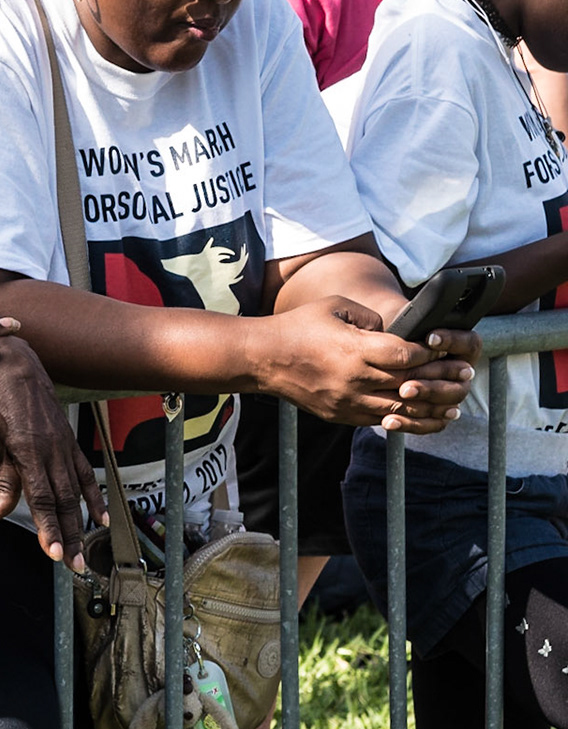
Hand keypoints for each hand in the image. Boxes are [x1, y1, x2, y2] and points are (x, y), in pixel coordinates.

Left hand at [0, 338, 104, 569]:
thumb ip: (2, 481)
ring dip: (80, 524)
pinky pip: (85, 473)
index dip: (47, 528)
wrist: (14, 364)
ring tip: (84, 552)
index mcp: (28, 450)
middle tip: (73, 566)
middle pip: (63, 501)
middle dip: (68, 536)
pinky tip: (101, 517)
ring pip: (76, 492)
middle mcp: (52, 450)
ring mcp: (65, 445)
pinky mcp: (70, 440)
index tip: (53, 553)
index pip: (40, 498)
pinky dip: (94, 496)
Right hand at [257, 297, 476, 433]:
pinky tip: (426, 415)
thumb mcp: (334, 307)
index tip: (447, 349)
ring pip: (401, 410)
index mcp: (353, 350)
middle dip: (441, 379)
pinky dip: (408, 420)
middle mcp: (353, 380)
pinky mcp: (341, 416)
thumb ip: (371, 318)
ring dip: (432, 406)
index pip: (405, 356)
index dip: (430, 354)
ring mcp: (347, 402)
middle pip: (410, 384)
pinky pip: (382, 421)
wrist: (262, 358)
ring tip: (455, 402)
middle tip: (466, 374)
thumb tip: (394, 333)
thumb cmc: (298, 326)